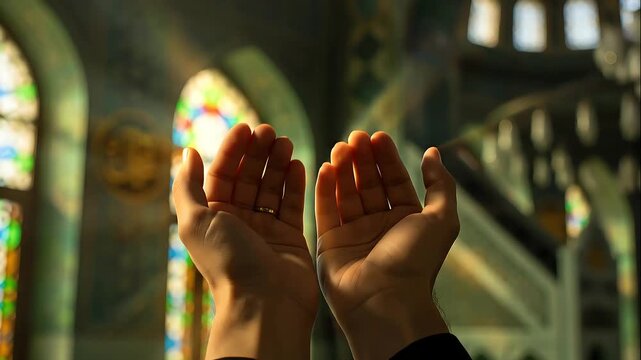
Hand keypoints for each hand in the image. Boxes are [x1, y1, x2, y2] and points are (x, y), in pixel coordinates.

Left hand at [173, 123, 318, 359]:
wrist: (263, 302)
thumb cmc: (226, 261)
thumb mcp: (195, 220)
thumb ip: (187, 185)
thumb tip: (188, 152)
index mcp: (213, 217)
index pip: (222, 174)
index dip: (233, 149)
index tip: (247, 127)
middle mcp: (238, 222)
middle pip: (248, 177)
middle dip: (258, 152)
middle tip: (271, 131)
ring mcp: (266, 229)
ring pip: (272, 187)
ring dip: (277, 163)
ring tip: (285, 142)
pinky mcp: (290, 237)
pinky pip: (292, 204)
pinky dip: (295, 184)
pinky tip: (298, 163)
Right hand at [315, 131, 459, 359]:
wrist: (385, 301)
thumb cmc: (416, 261)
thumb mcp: (441, 219)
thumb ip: (440, 185)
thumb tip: (434, 153)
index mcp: (406, 220)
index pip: (394, 180)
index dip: (386, 158)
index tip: (377, 135)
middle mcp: (380, 225)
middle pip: (368, 184)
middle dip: (362, 159)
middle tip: (356, 137)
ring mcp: (354, 234)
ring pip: (346, 194)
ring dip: (343, 169)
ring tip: (340, 148)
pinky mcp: (330, 243)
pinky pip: (325, 211)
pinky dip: (324, 189)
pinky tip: (324, 167)